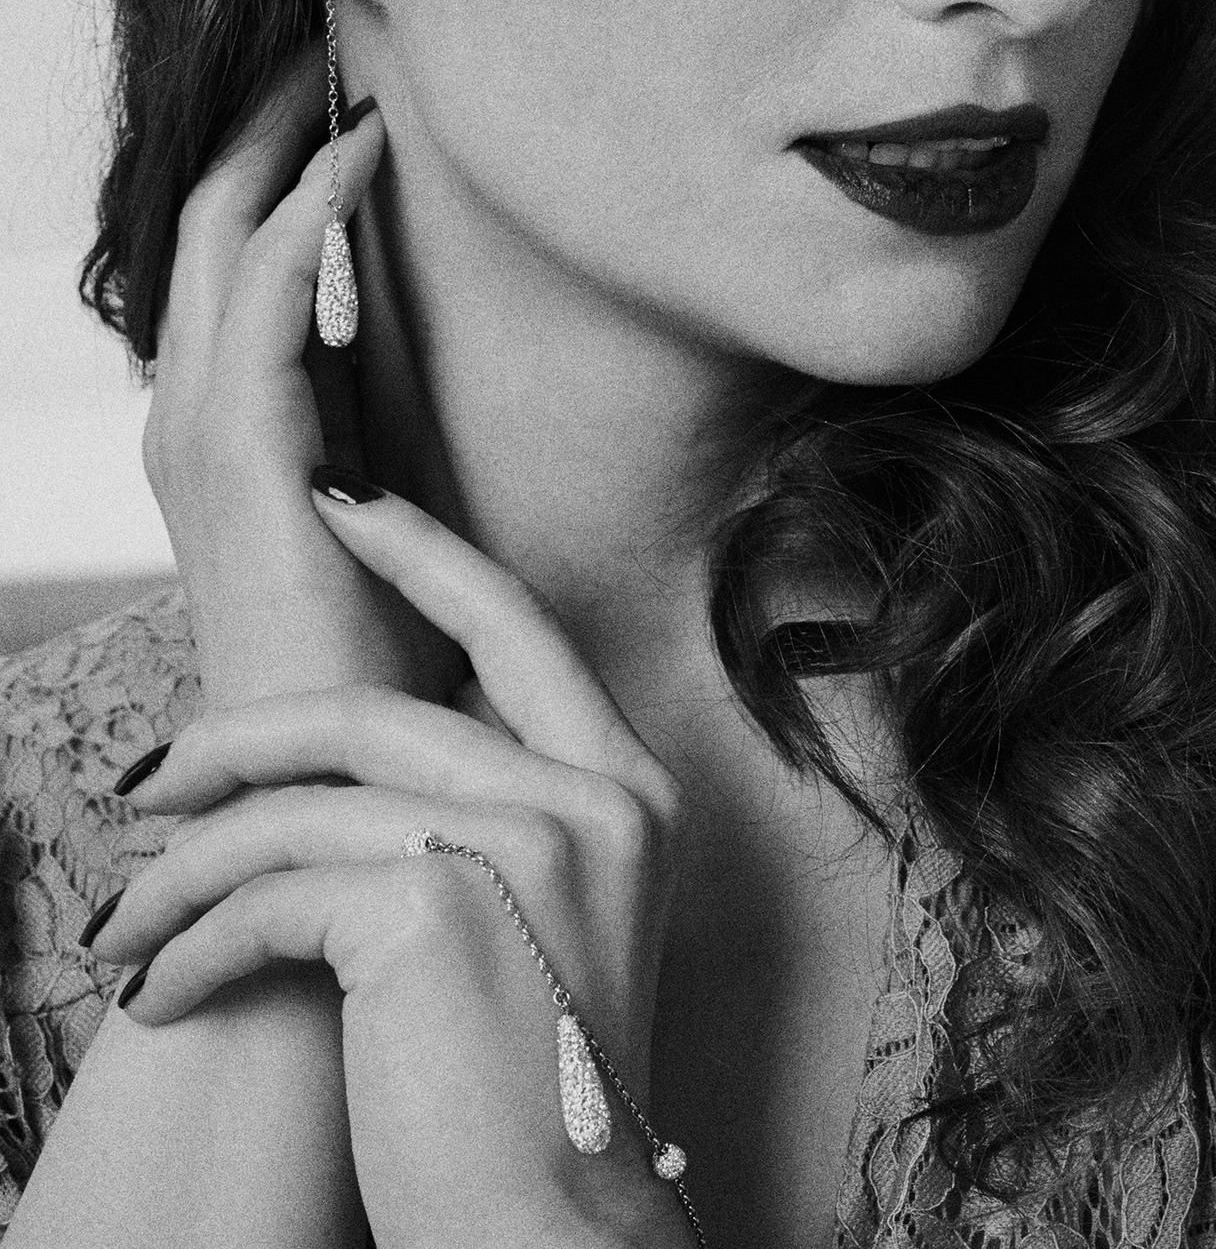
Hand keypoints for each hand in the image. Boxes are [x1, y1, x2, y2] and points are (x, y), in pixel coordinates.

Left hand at [89, 485, 689, 1248]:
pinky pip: (270, 889)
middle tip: (149, 775)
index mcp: (628, 785)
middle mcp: (595, 796)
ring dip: (185, 864)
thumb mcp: (539, 916)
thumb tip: (342, 744)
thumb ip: (486, 809)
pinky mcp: (437, 908)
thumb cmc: (524, 1085)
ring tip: (126, 922)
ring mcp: (529, 844)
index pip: (515, 621)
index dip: (421, 551)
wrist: (550, 1234)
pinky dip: (193, 941)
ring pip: (302, 800)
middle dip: (236, 737)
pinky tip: (165, 989)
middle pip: (373, 706)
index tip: (340, 501)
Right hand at [142, 46, 457, 707]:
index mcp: (213, 426)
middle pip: (203, 220)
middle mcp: (186, 415)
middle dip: (263, 125)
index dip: (270, 161)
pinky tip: (365, 151)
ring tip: (344, 64)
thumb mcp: (364, 497)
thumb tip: (385, 330)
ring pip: (220, 233)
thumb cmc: (367, 650)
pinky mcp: (244, 452)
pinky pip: (269, 291)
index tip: (339, 89)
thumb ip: (355, 413)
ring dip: (282, 140)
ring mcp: (199, 430)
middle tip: (330, 43)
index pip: (224, 255)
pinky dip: (310, 208)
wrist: (331, 779)